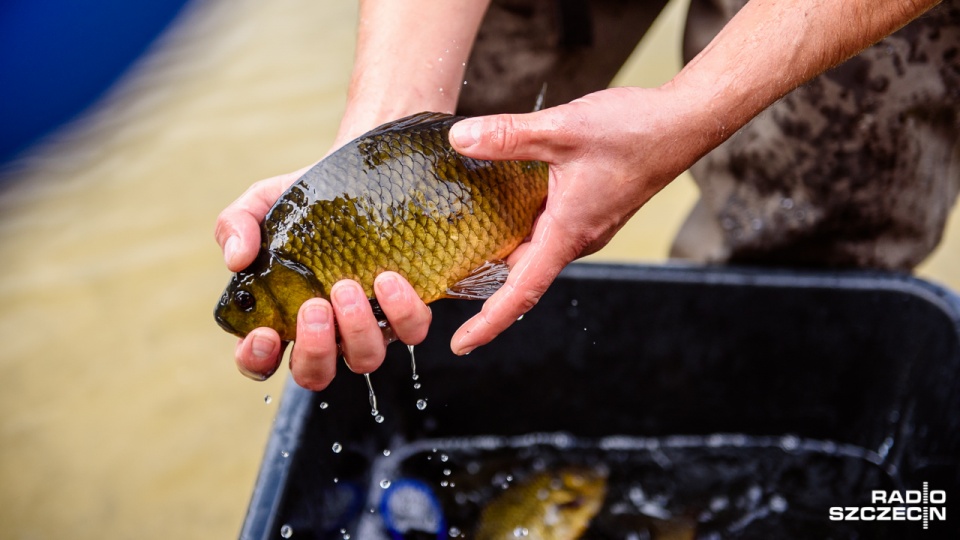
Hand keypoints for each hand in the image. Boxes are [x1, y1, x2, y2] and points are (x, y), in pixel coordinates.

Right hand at [215, 167, 431, 389]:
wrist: (367, 175)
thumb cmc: (311, 198)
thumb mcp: (266, 200)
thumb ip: (237, 223)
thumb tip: (236, 259)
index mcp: (283, 313)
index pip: (261, 360)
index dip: (258, 360)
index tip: (265, 334)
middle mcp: (326, 330)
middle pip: (315, 373)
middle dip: (314, 349)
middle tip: (315, 306)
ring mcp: (367, 324)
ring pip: (364, 359)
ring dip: (355, 329)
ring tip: (348, 286)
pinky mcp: (405, 310)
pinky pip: (410, 331)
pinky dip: (400, 312)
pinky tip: (388, 279)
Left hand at [447, 86, 711, 354]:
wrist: (682, 124)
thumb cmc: (634, 132)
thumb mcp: (562, 129)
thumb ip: (508, 136)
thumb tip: (460, 140)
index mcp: (568, 233)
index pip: (522, 292)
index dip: (488, 323)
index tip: (460, 344)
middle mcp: (576, 238)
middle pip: (520, 273)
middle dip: (481, 282)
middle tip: (438, 276)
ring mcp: (584, 225)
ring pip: (532, 249)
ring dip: (499, 249)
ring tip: (457, 240)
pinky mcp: (588, 210)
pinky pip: (545, 229)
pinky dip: (517, 225)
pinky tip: (497, 202)